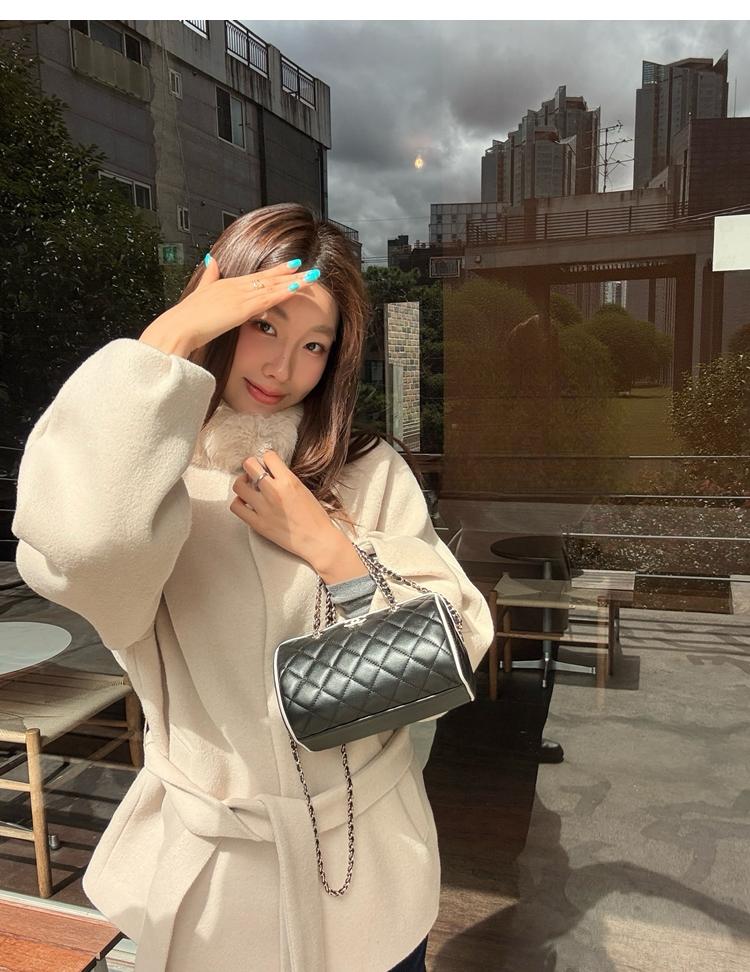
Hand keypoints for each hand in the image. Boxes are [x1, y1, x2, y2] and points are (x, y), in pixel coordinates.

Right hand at [141, 255, 319, 355]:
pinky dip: (282, 293)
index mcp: (225, 284)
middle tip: (307, 267)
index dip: (274, 272)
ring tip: (311, 277)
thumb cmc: (186, 318)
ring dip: (293, 282)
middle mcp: (234, 286)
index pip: (256, 277)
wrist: (178, 327)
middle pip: (267, 278)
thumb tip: (212, 260)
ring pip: (271, 287)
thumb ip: (208, 277)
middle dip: (288, 273)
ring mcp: (238, 296)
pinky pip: (267, 299)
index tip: (290, 266)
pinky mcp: (241, 309)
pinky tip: (296, 288)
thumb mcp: (199, 292)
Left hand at [229, 449, 336, 563]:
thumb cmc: (316, 517)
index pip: (268, 456)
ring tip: (248, 487)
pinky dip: (238, 502)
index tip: (267, 464)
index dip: (267, 458)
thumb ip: (286, 479)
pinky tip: (246, 503)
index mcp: (289, 481)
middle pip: (249, 465)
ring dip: (242, 483)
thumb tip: (271, 472)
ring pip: (238, 485)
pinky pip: (236, 507)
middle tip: (254, 471)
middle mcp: (274, 492)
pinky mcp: (257, 523)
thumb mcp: (304, 489)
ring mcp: (263, 508)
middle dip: (251, 466)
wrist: (318, 541)